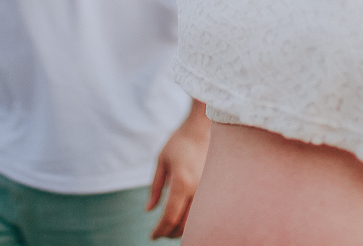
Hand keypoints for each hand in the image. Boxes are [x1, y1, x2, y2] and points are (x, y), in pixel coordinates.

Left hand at [148, 102, 209, 239]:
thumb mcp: (161, 161)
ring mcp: (209, 190)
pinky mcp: (215, 189)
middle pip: (184, 225)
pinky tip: (184, 218)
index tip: (152, 235)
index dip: (160, 230)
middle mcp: (197, 189)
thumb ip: (155, 188)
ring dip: (182, 229)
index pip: (170, 217)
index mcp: (182, 182)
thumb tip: (148, 210)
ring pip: (197, 221)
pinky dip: (193, 220)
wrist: (203, 128)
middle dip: (169, 233)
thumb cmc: (180, 142)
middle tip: (159, 233)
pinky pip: (204, 212)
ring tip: (170, 227)